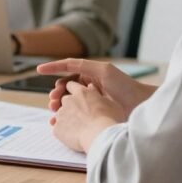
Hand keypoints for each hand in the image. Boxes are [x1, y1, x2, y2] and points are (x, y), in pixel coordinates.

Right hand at [37, 59, 155, 116]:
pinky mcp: (94, 112)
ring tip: (55, 109)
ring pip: (70, 99)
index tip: (39, 70)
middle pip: (66, 85)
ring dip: (60, 103)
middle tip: (53, 100)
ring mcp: (92, 99)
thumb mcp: (103, 70)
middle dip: (56, 91)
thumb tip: (64, 64)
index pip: (68, 68)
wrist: (142, 106)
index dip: (53, 68)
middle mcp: (91, 84)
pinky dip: (67, 114)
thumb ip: (84, 65)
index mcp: (92, 72)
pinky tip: (60, 118)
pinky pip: (76, 111)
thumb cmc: (125, 86)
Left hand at [52, 81, 124, 152]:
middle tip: (80, 115)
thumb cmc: (110, 119)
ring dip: (67, 119)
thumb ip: (98, 93)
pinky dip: (63, 131)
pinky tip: (73, 136)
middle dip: (70, 106)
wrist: (101, 136)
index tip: (79, 97)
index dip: (74, 91)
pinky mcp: (57, 128)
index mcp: (81, 92)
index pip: (71, 85)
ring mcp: (61, 114)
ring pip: (60, 114)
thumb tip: (92, 88)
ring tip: (79, 128)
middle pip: (64, 100)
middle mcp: (68, 100)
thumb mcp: (110, 102)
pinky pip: (57, 128)